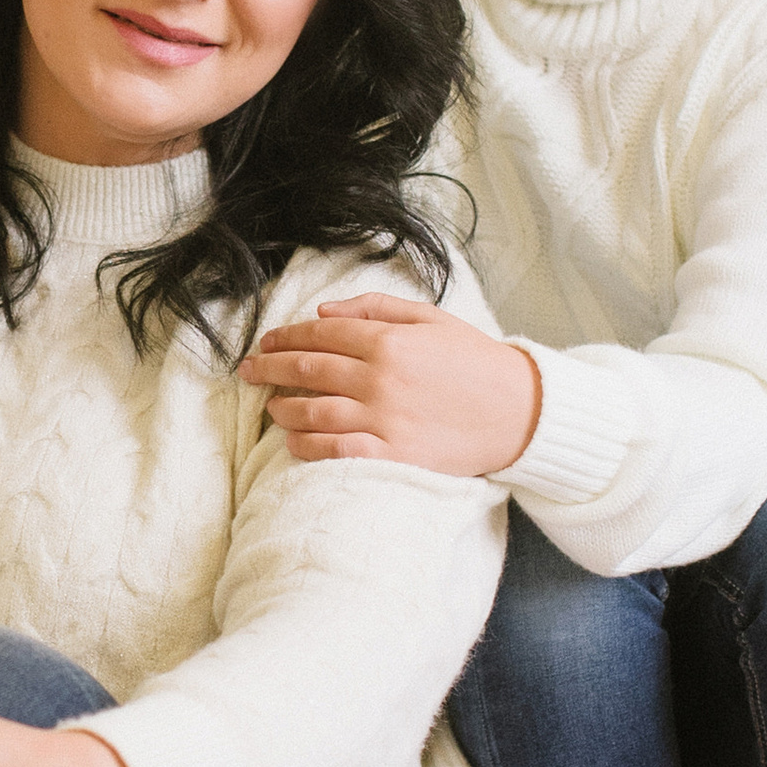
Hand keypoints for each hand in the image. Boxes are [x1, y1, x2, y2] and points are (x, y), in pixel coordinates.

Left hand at [243, 296, 540, 475]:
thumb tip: (323, 313)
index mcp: (388, 342)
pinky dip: (305, 447)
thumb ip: (376, 310)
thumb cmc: (475, 363)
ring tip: (271, 407)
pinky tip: (294, 441)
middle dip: (268, 368)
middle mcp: (379, 380)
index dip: (284, 337)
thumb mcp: (431, 319)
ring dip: (281, 409)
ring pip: (310, 413)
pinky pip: (331, 452)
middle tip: (248, 371)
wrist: (519, 412)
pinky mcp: (390, 456)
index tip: (264, 342)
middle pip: (304, 371)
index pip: (318, 335)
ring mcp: (382, 420)